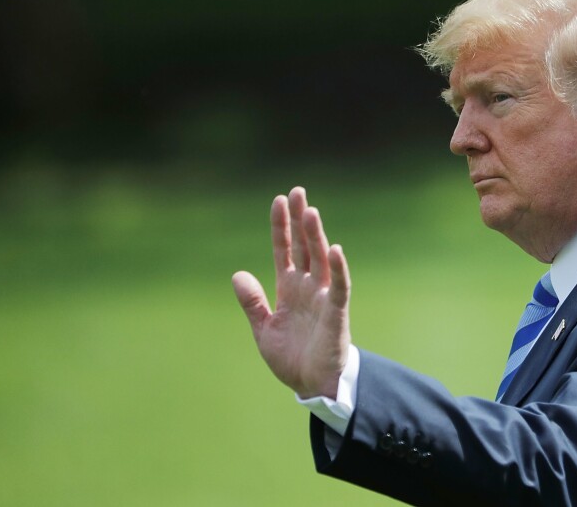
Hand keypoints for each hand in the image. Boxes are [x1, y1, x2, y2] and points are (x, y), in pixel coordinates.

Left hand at [232, 187, 350, 398]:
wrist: (312, 385)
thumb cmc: (292, 358)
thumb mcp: (263, 329)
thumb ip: (252, 302)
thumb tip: (237, 274)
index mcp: (289, 288)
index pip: (284, 250)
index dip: (281, 227)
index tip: (278, 200)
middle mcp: (308, 287)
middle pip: (304, 246)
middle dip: (300, 220)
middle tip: (297, 191)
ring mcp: (323, 298)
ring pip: (320, 260)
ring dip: (315, 236)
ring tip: (309, 211)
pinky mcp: (336, 313)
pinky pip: (339, 287)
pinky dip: (338, 268)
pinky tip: (334, 248)